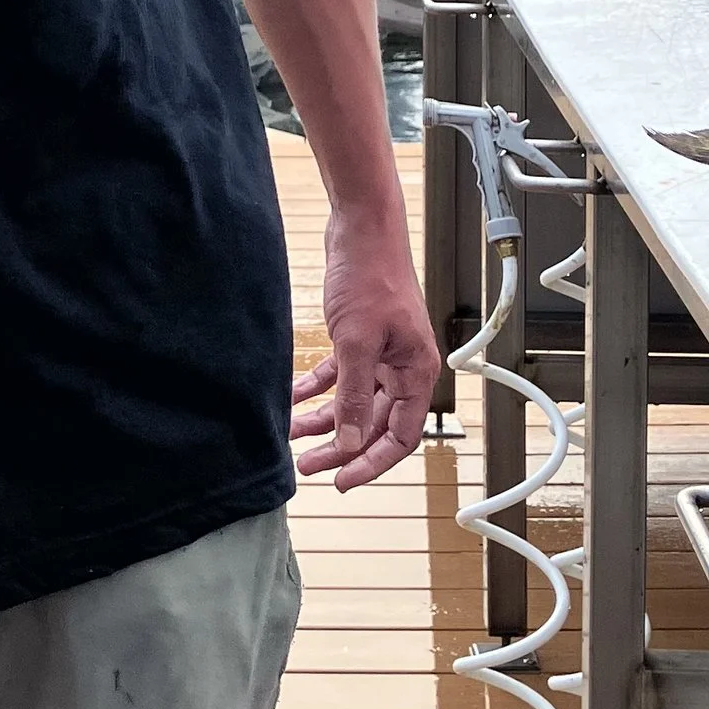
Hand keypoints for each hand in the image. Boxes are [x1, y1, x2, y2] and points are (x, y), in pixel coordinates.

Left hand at [293, 224, 442, 489]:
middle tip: (306, 464)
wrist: (361, 228)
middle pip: (373, 423)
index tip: (341, 480)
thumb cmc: (372, 274)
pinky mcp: (359, 339)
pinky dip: (316, 389)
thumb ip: (352, 395)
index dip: (371, 463)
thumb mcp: (356, 342)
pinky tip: (291, 399)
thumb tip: (347, 442)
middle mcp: (402, 367)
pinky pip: (339, 376)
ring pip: (353, 402)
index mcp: (416, 372)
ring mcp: (381, 353)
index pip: (400, 436)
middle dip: (340, 446)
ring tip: (292, 436)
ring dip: (324, 420)